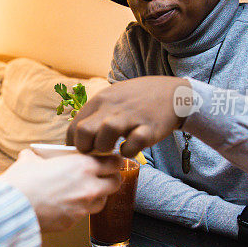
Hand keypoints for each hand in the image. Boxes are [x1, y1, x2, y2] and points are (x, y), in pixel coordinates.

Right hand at [0, 149, 120, 231]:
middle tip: (101, 177)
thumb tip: (32, 155)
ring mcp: (83, 207)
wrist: (11, 209)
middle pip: (115, 182)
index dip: (112, 161)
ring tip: (83, 192)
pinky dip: (79, 209)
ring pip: (102, 201)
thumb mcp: (29, 160)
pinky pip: (83, 215)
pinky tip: (66, 205)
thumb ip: (37, 156)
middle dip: (110, 179)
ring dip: (97, 196)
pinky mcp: (73, 223)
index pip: (114, 162)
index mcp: (82, 165)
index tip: (108, 161)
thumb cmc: (20, 182)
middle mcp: (88, 186)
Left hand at [66, 76, 188, 157]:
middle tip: (94, 153)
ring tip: (112, 150)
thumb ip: (95, 114)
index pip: (74, 127)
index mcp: (100, 100)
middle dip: (85, 148)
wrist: (173, 93)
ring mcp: (131, 116)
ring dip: (105, 148)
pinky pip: (132, 144)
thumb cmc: (138, 100)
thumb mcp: (113, 98)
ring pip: (105, 135)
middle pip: (84, 131)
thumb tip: (77, 137)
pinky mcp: (149, 128)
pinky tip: (129, 148)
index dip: (74, 144)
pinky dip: (128, 151)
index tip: (81, 152)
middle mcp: (112, 107)